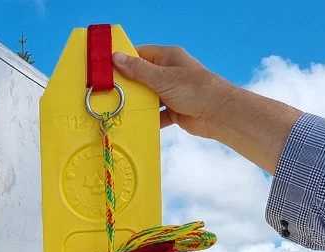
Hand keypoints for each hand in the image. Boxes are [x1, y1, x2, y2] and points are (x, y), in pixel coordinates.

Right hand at [112, 46, 302, 172]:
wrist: (220, 115)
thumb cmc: (195, 89)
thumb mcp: (163, 78)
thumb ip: (138, 70)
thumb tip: (116, 57)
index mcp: (167, 57)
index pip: (139, 54)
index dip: (122, 60)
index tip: (104, 68)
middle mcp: (169, 73)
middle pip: (141, 77)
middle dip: (126, 85)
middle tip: (105, 92)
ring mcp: (171, 92)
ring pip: (147, 96)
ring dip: (137, 104)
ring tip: (116, 109)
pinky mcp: (174, 110)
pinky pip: (156, 114)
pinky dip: (148, 119)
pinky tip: (135, 124)